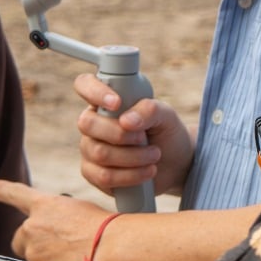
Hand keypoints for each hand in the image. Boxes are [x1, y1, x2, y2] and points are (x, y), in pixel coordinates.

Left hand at [0, 179, 118, 260]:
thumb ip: (60, 225)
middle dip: (32, 245)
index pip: (15, 194)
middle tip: (56, 249)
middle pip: (20, 240)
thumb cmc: (107, 229)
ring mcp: (35, 255)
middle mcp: (33, 228)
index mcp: (44, 206)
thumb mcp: (80, 214)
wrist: (115, 249)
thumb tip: (58, 246)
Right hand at [74, 73, 194, 196]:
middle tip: (144, 138)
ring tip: (155, 155)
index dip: (94, 91)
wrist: (176, 164)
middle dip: (120, 134)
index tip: (117, 103)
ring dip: (133, 157)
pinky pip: (103, 176)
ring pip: (99, 153)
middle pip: (87, 123)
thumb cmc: (166, 133)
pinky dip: (130, 176)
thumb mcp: (166, 116)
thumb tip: (126, 121)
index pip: (85, 84)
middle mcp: (93, 123)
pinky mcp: (94, 174)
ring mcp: (90, 148)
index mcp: (106, 101)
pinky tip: (147, 171)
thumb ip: (149, 110)